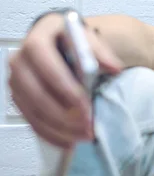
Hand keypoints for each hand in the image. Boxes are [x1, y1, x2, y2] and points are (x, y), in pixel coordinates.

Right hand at [8, 12, 123, 148]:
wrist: (70, 44)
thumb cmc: (82, 41)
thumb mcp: (94, 39)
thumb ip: (102, 52)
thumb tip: (113, 68)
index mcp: (41, 34)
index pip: (44, 60)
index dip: (62, 85)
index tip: (84, 104)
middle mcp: (22, 56)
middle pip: (34, 89)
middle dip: (60, 113)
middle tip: (86, 126)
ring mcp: (17, 78)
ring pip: (31, 108)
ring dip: (57, 127)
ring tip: (83, 136)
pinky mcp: (20, 96)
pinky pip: (30, 118)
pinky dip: (49, 132)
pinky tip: (69, 141)